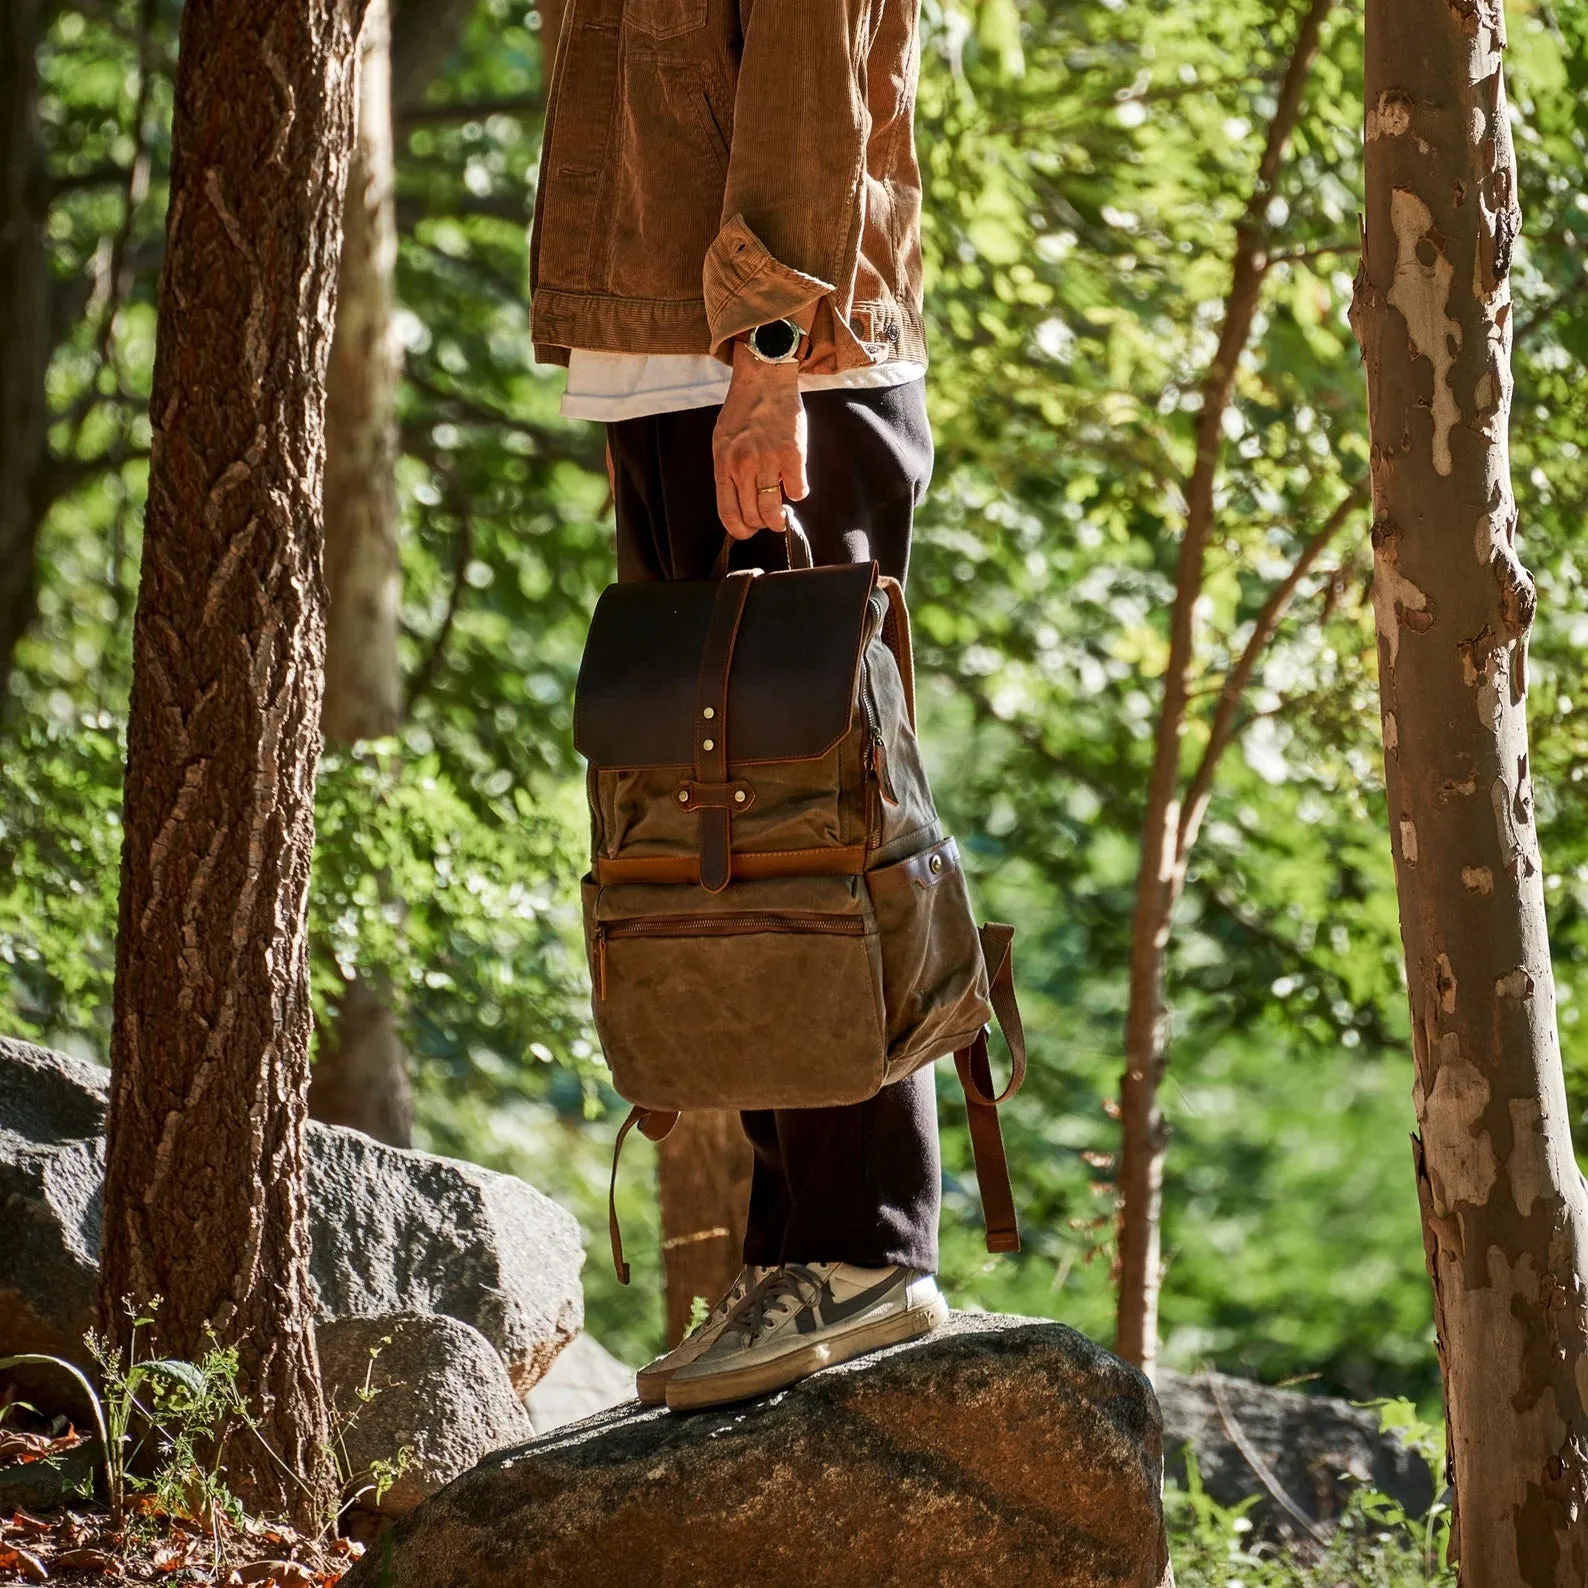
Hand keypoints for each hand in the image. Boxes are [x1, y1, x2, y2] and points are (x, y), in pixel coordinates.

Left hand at [712, 339, 809, 539]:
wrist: (764, 379)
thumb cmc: (743, 410)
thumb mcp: (723, 441)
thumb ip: (728, 470)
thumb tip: (738, 501)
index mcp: (723, 465)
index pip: (728, 514)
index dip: (740, 530)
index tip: (749, 530)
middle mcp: (743, 467)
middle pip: (753, 517)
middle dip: (762, 524)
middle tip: (770, 518)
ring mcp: (768, 461)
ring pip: (774, 511)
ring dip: (780, 518)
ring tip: (783, 513)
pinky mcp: (792, 455)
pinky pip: (798, 491)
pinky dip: (799, 492)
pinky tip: (796, 481)